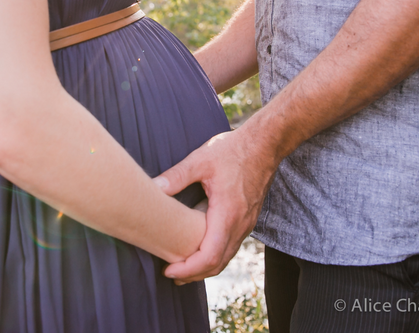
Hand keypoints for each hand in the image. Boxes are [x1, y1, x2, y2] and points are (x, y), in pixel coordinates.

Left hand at [154, 123, 277, 283]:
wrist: (266, 143)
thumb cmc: (234, 150)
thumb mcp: (201, 160)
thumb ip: (176, 175)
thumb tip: (153, 188)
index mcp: (228, 214)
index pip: (210, 256)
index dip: (189, 269)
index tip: (169, 270)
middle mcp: (241, 224)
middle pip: (218, 263)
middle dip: (194, 274)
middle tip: (171, 274)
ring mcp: (247, 223)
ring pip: (226, 256)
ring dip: (205, 266)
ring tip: (183, 266)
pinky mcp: (248, 218)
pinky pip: (232, 245)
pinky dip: (215, 254)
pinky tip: (201, 248)